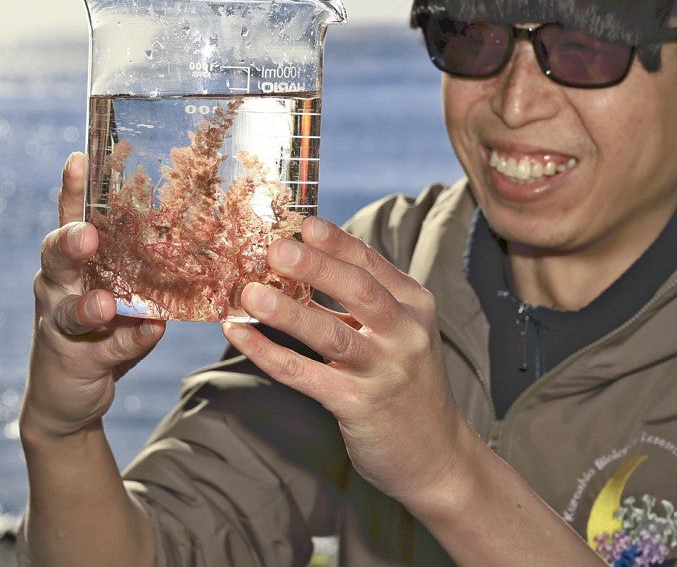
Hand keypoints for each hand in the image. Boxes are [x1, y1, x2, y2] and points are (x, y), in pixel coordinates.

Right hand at [20, 152, 165, 439]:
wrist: (69, 396)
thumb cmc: (101, 328)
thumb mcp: (121, 289)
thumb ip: (143, 265)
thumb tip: (195, 229)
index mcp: (72, 260)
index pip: (70, 217)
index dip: (72, 189)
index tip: (78, 159)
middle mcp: (57, 285)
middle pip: (55, 256)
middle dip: (70, 242)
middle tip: (87, 234)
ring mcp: (59, 324)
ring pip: (68, 308)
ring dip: (88, 305)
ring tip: (103, 304)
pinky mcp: (74, 359)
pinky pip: (105, 348)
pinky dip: (130, 341)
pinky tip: (150, 333)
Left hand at [222, 216, 465, 510]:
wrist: (437, 455)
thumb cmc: (406, 382)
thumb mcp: (399, 331)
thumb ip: (361, 299)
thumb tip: (300, 261)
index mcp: (414, 305)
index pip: (371, 263)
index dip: (335, 241)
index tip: (302, 222)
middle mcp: (405, 333)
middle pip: (358, 290)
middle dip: (315, 266)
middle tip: (275, 249)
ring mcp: (384, 370)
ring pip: (331, 333)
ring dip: (287, 311)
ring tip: (249, 293)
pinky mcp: (359, 405)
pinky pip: (305, 374)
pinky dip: (268, 353)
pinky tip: (240, 335)